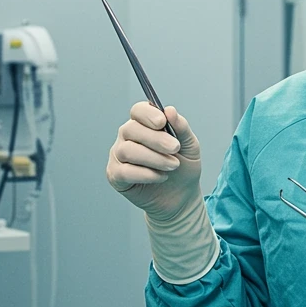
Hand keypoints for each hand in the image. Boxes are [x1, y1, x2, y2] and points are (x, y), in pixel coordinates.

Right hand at [106, 103, 202, 221]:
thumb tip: (169, 110)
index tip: (162, 122)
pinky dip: (145, 174)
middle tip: (175, 148)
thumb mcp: (189, 146)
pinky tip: (160, 177)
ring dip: (154, 158)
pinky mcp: (115, 175)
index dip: (147, 114)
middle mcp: (127, 137)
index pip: (138, 110)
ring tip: (173, 165)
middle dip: (155, 139)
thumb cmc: (184, 167)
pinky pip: (124, 172)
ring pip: (127, 151)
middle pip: (131, 129)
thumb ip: (181, 127)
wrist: (182, 196)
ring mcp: (119, 156)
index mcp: (144, 124)